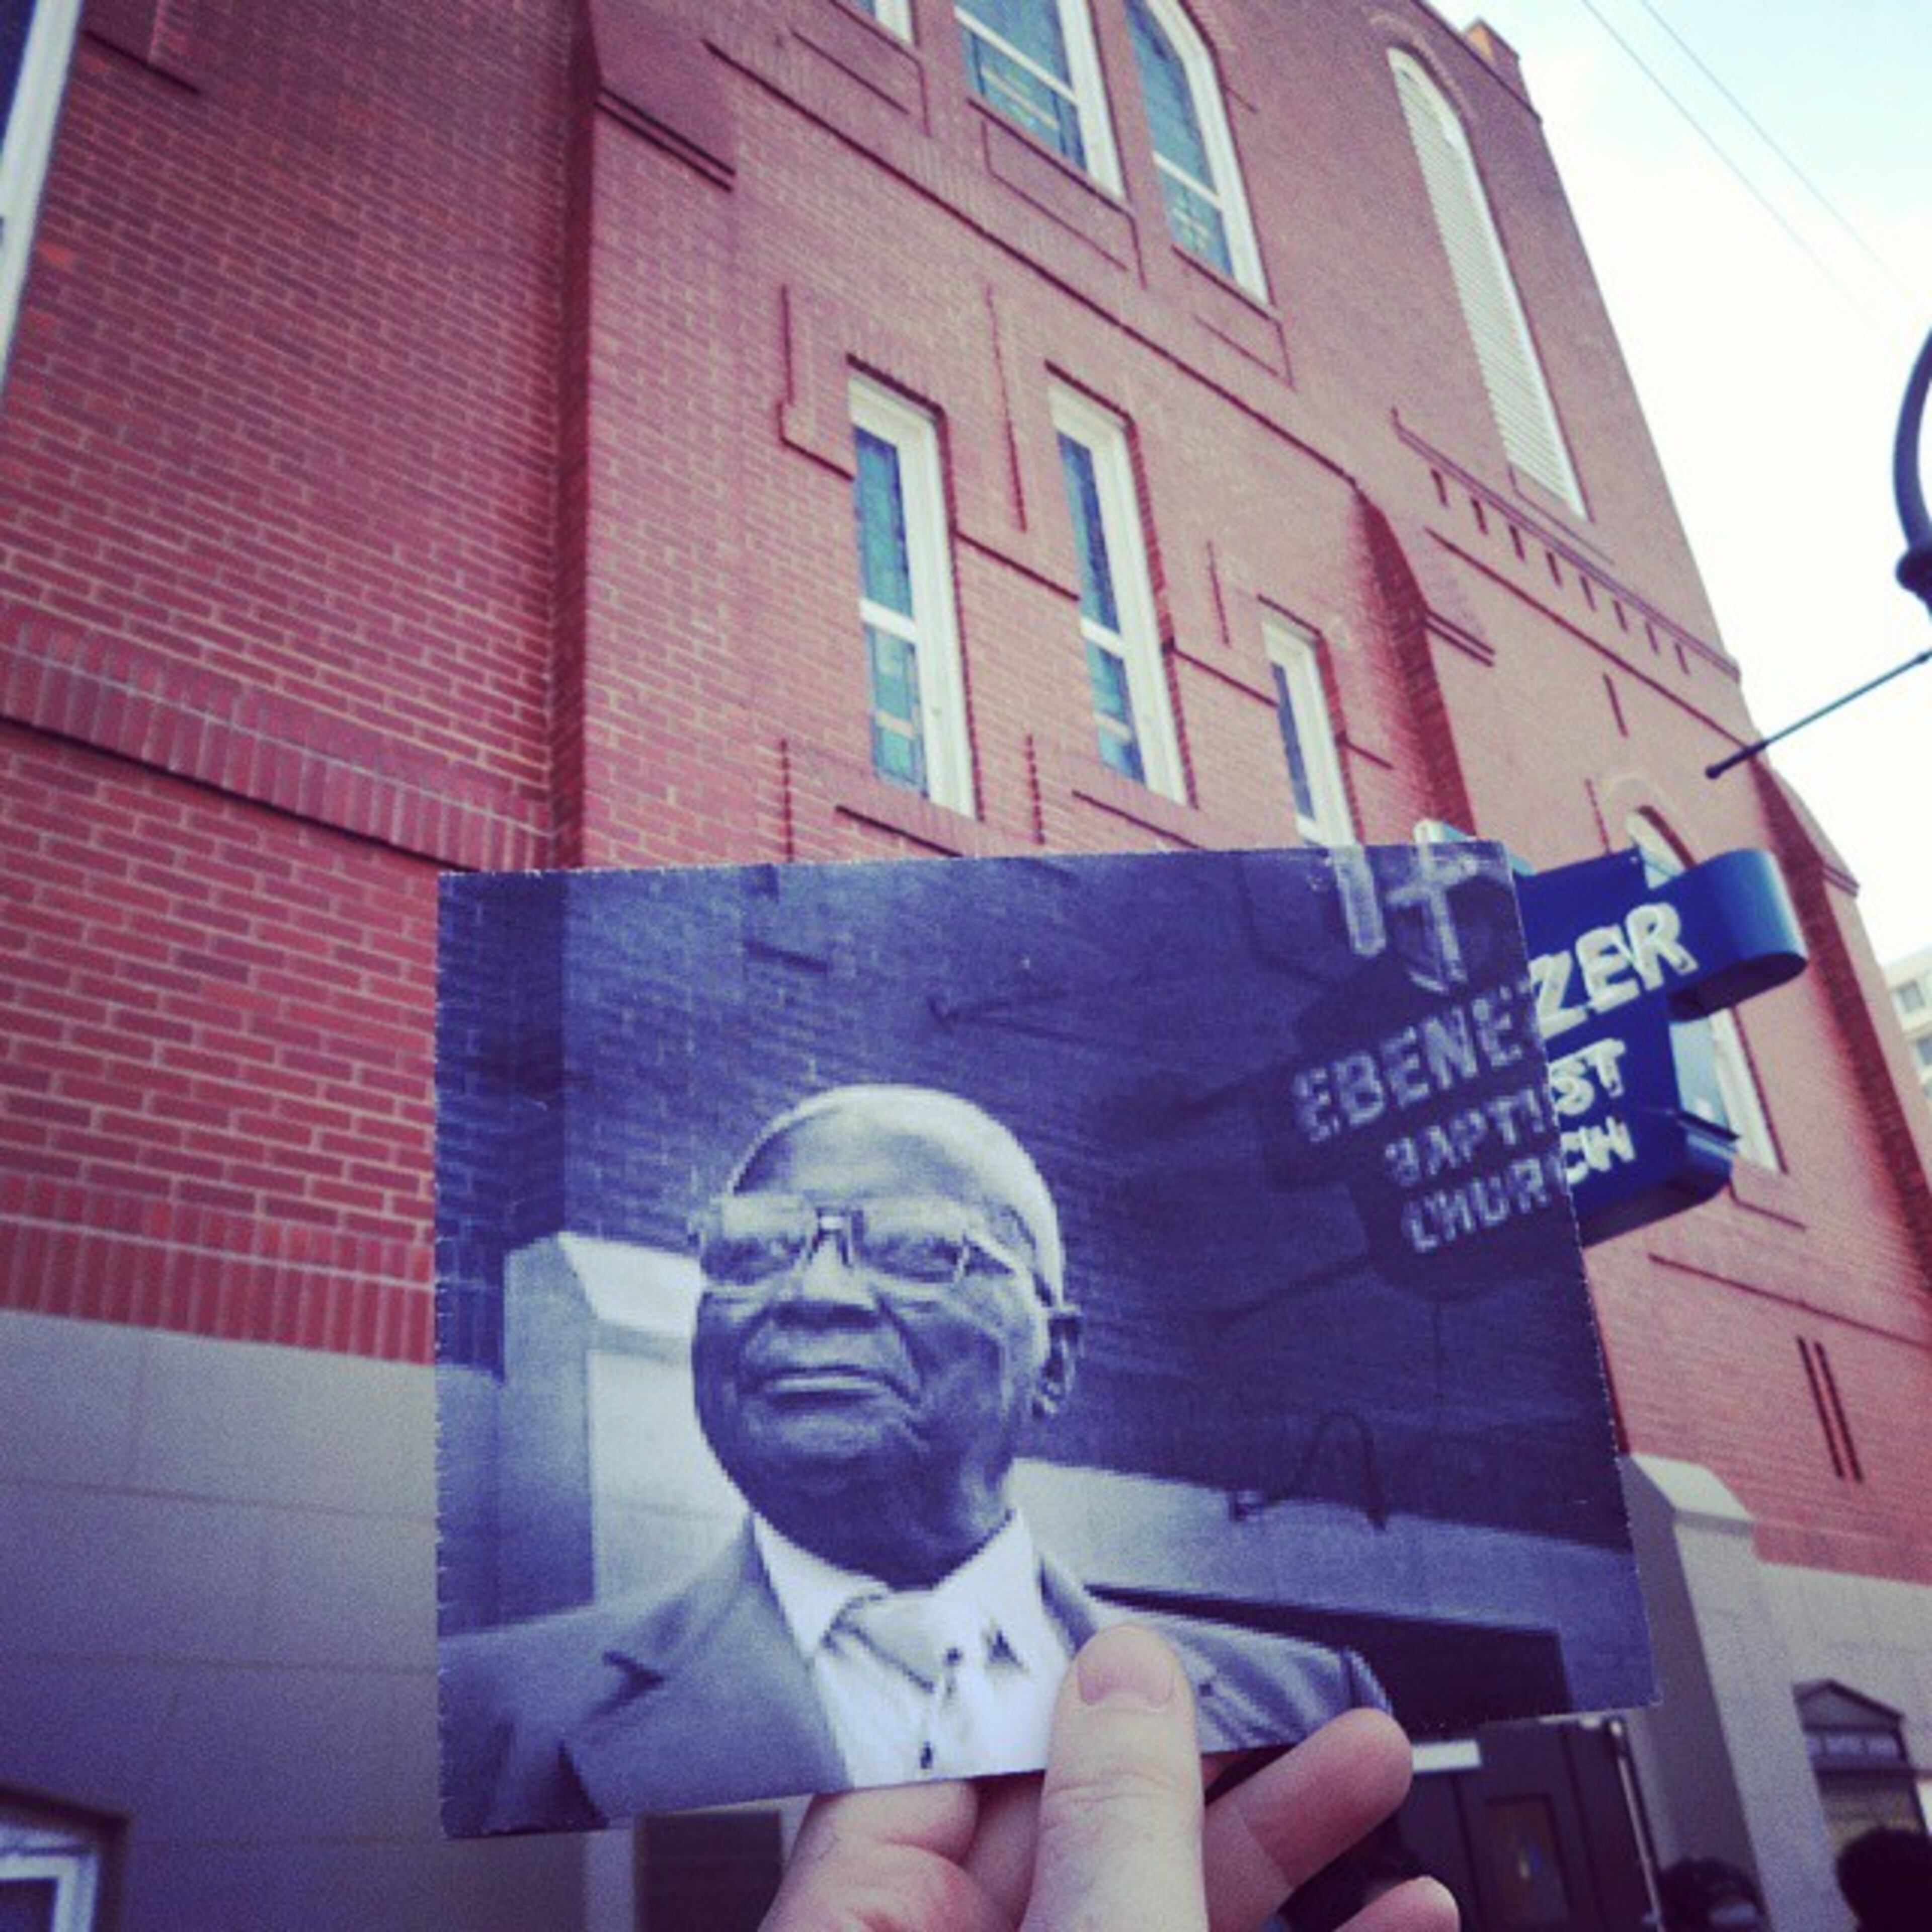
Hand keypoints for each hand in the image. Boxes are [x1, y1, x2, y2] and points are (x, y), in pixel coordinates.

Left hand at [762, 1623, 1459, 1931]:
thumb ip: (1107, 1827)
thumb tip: (1124, 1671)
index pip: (932, 1765)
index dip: (1038, 1685)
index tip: (1129, 1627)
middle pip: (1071, 1826)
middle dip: (1201, 1755)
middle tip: (1295, 1689)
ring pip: (1155, 1905)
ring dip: (1279, 1839)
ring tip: (1376, 1767)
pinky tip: (1395, 1912)